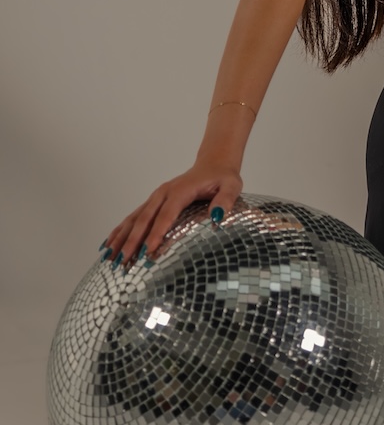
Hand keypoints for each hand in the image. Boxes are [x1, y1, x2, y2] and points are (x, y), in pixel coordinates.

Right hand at [100, 161, 244, 270]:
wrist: (213, 163)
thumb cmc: (223, 177)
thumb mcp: (232, 186)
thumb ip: (225, 200)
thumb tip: (218, 216)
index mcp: (180, 191)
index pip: (166, 216)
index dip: (156, 234)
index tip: (148, 251)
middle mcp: (163, 193)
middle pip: (144, 219)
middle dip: (132, 241)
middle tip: (123, 261)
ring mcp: (156, 197)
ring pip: (134, 218)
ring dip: (121, 237)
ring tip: (109, 256)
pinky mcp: (154, 201)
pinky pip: (134, 216)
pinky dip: (121, 230)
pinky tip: (109, 243)